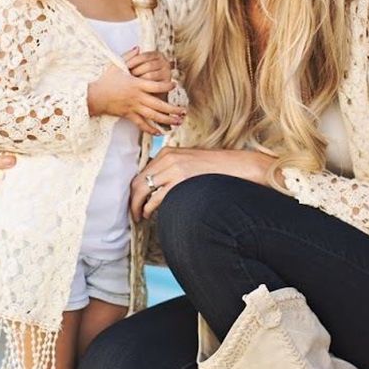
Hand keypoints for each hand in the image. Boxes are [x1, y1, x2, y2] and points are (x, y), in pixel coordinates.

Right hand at [88, 61, 185, 135]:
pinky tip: (160, 132)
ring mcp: (134, 108)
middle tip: (183, 111)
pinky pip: (142, 124)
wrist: (94, 96)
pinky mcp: (129, 116)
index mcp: (136, 84)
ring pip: (153, 116)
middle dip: (173, 109)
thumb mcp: (116, 65)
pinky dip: (151, 129)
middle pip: (159, 105)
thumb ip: (128, 56)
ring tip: (178, 122)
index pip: (156, 86)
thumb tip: (138, 47)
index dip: (166, 86)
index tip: (174, 85)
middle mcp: (137, 97)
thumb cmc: (106, 80)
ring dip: (167, 120)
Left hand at [123, 46, 173, 84]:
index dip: (134, 60)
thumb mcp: (135, 65)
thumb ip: (133, 56)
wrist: (146, 92)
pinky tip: (137, 87)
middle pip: (148, 65)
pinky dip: (145, 86)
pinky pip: (154, 85)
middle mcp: (165, 62)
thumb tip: (137, 48)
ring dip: (139, 79)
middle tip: (127, 76)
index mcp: (157, 55)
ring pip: (150, 75)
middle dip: (136, 71)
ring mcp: (167, 73)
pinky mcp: (167, 84)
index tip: (124, 66)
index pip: (145, 56)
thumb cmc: (139, 76)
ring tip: (130, 82)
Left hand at [130, 147, 277, 221]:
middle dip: (132, 199)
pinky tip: (149, 214)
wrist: (236, 166)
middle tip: (133, 213)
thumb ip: (170, 170)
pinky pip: (156, 198)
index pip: (141, 172)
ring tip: (139, 216)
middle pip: (138, 181)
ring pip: (142, 189)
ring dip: (137, 206)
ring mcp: (174, 169)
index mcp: (167, 152)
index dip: (134, 190)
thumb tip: (154, 189)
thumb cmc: (213, 169)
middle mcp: (167, 158)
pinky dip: (148, 208)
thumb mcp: (188, 162)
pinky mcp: (181, 181)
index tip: (134, 201)